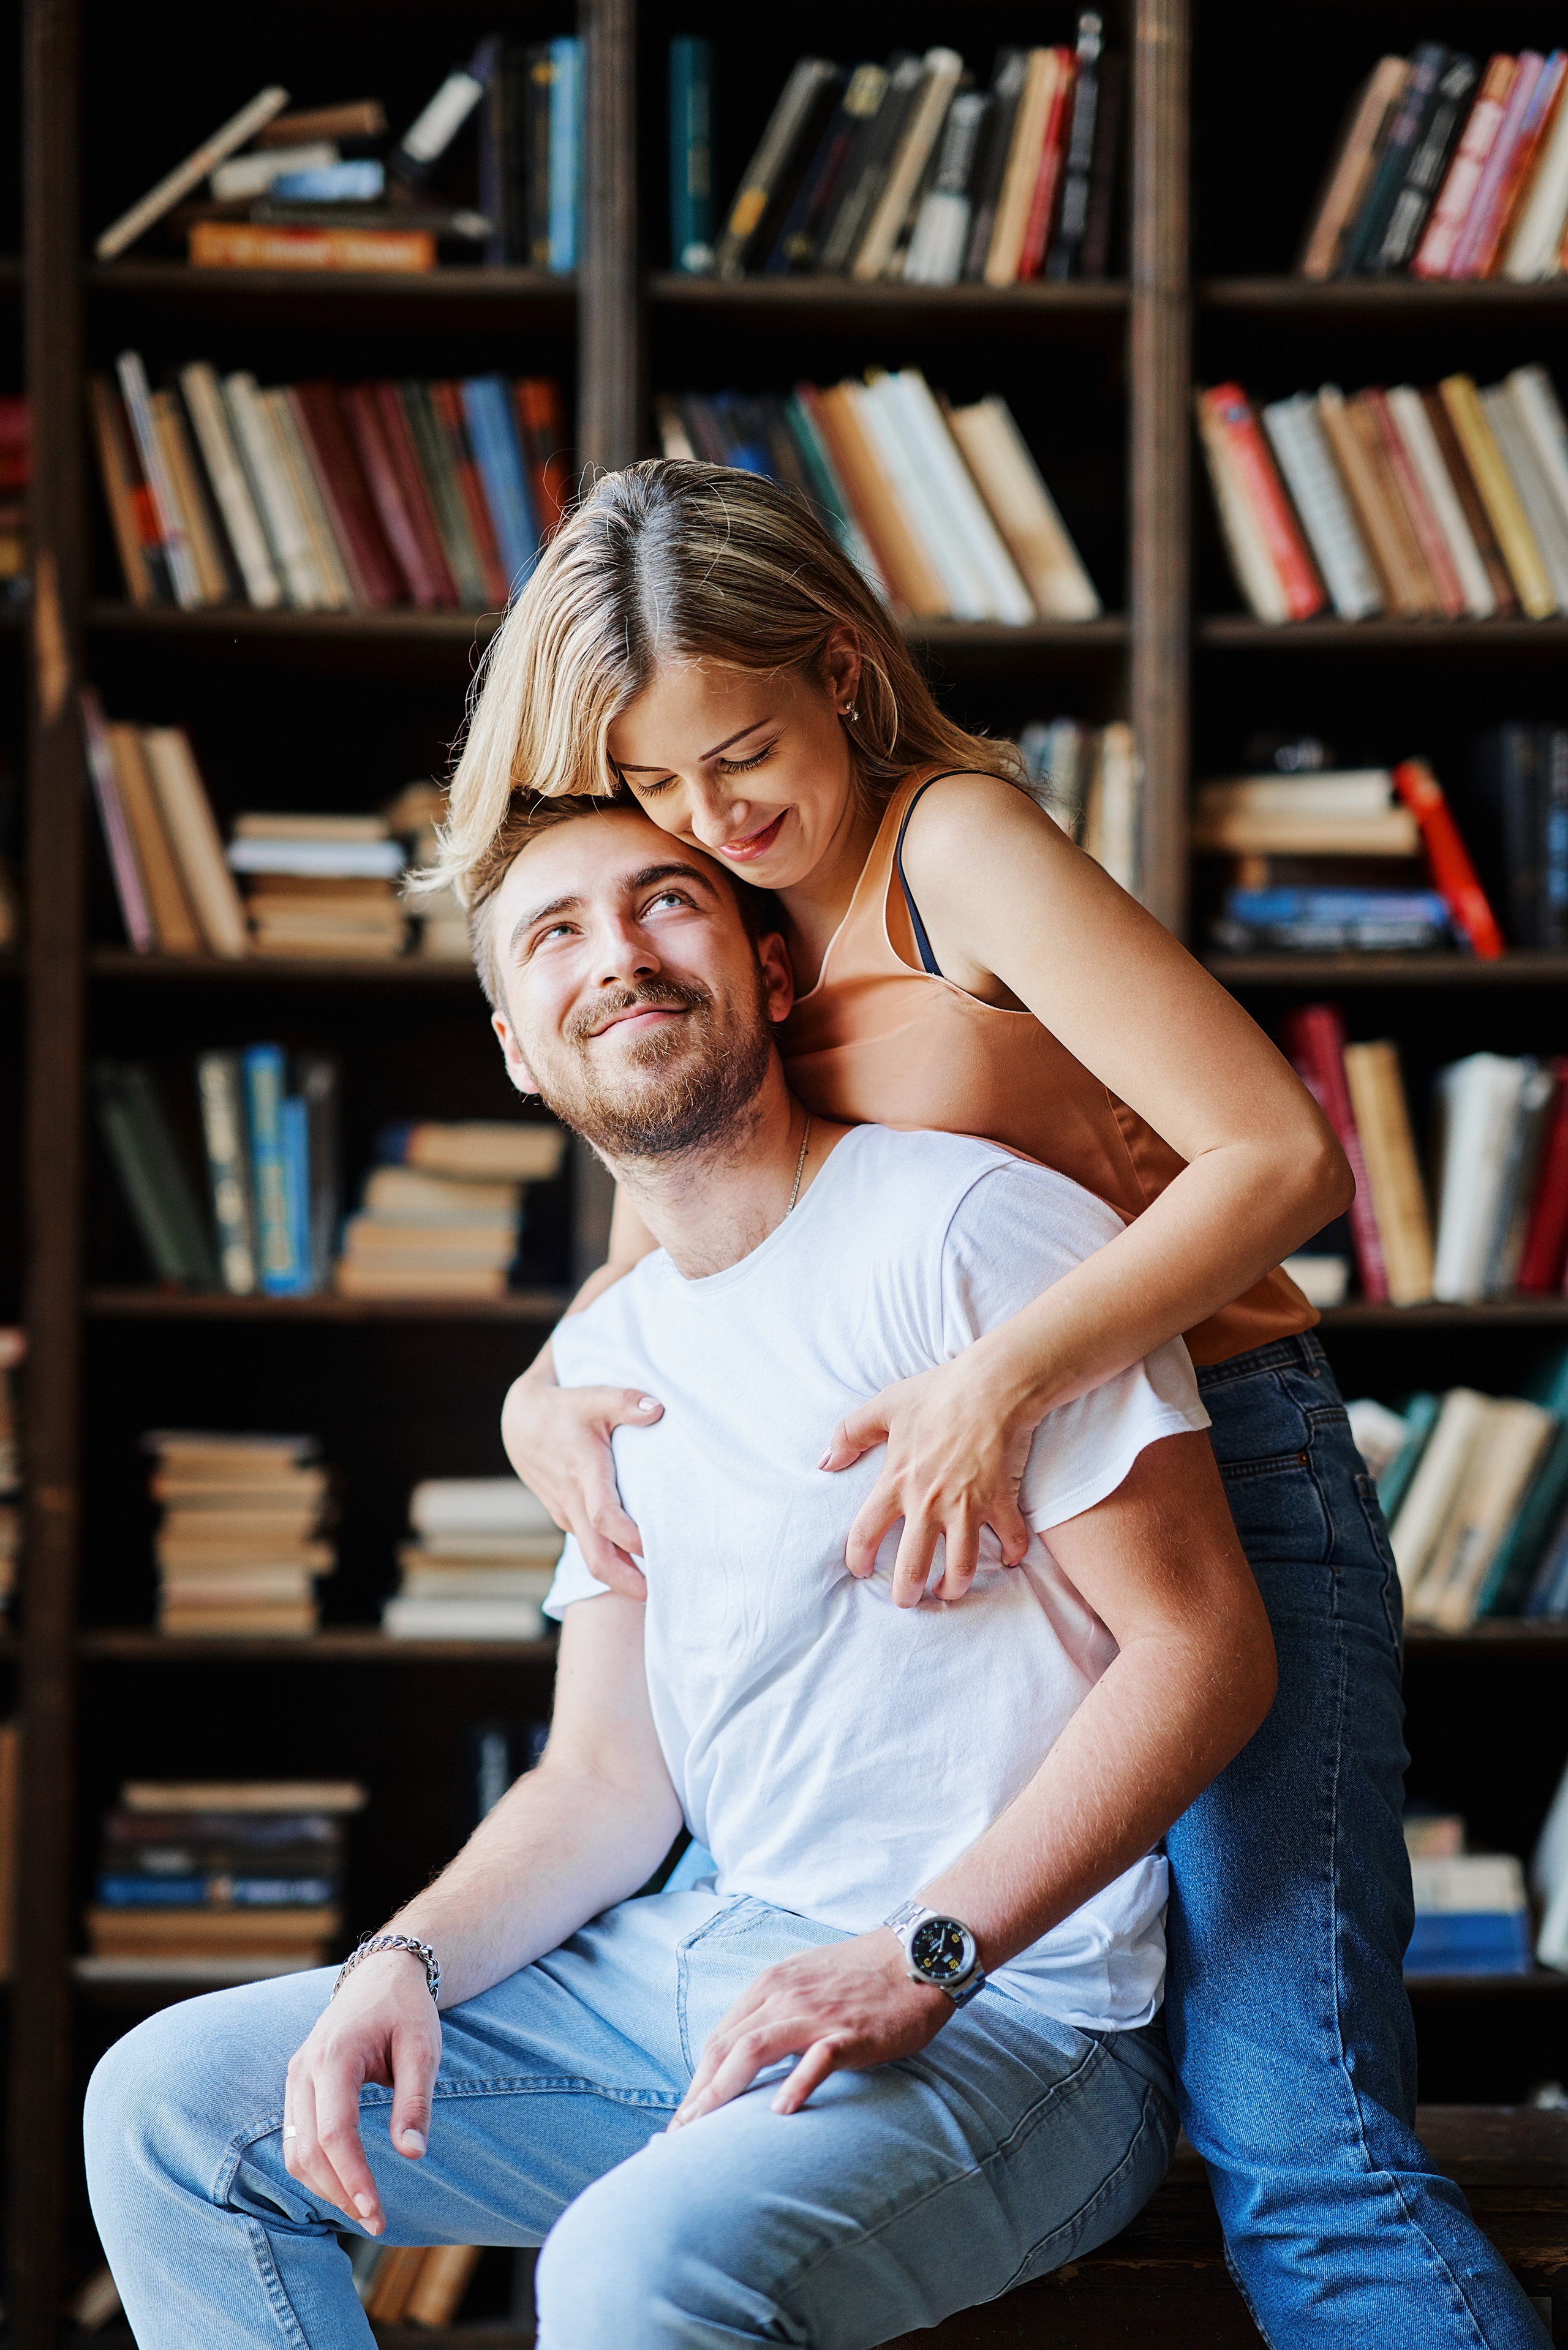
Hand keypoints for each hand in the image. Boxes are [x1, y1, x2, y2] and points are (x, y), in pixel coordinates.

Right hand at [283, 1951, 440, 2234]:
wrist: (380, 1975)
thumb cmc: (406, 2010)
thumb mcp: (423, 2048)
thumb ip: (416, 2101)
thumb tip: (412, 2154)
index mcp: (335, 2056)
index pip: (334, 2133)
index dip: (353, 2179)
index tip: (377, 2214)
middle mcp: (304, 2069)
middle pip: (307, 2150)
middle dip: (340, 2193)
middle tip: (378, 2223)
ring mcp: (295, 2078)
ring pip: (294, 2151)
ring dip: (325, 2187)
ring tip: (365, 2210)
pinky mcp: (297, 2088)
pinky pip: (295, 2139)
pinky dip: (316, 2169)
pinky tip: (346, 2184)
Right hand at [500, 1372, 662, 1599]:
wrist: (519, 1422)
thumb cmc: (563, 1409)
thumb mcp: (593, 1397)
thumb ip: (625, 1402)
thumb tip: (657, 1408)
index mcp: (583, 1473)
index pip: (604, 1517)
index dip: (629, 1538)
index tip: (656, 1551)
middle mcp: (573, 1501)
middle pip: (596, 1556)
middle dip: (625, 1583)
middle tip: (657, 1598)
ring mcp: (567, 1512)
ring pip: (592, 1554)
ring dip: (621, 1573)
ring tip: (658, 1583)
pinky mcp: (566, 1515)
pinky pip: (588, 1543)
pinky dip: (611, 1555)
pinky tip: (635, 1560)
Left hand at [670, 1932, 951, 2127]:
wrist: (915, 1954)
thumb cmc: (861, 1975)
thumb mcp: (804, 1981)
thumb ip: (774, 2011)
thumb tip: (745, 2055)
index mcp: (770, 1986)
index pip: (720, 2038)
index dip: (698, 2079)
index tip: (685, 2115)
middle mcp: (784, 1996)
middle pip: (726, 2047)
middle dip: (699, 2093)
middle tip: (680, 2135)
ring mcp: (816, 2014)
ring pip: (754, 2050)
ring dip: (723, 2092)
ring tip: (705, 2131)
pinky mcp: (850, 2032)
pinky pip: (817, 2059)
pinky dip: (796, 2084)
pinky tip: (781, 2112)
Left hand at [820, 1347, 1034, 1606]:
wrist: (993, 1385)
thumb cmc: (937, 1392)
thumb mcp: (884, 1405)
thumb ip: (849, 1434)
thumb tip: (824, 1463)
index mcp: (896, 1482)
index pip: (865, 1534)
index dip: (858, 1559)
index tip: (860, 1572)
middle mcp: (928, 1503)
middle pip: (912, 1566)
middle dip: (907, 1592)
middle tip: (907, 1600)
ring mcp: (967, 1506)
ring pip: (960, 1568)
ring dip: (954, 1587)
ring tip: (948, 1591)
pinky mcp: (1001, 1501)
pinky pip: (1010, 1540)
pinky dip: (1011, 1554)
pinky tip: (1007, 1559)